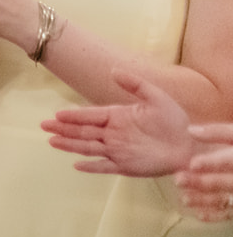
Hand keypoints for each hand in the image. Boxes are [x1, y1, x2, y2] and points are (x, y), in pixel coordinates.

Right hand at [42, 69, 193, 176]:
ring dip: (70, 145)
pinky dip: (91, 167)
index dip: (74, 115)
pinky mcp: (126, 166)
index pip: (91, 115)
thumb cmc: (175, 120)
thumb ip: (135, 84)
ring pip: (88, 147)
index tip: (57, 114)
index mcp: (118, 116)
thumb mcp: (156, 97)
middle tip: (44, 126)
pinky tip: (76, 165)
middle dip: (64, 129)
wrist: (192, 144)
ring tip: (51, 142)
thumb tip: (113, 70)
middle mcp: (113, 134)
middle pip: (84, 131)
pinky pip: (104, 166)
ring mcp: (118, 150)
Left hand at [178, 124, 232, 221]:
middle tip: (179, 179)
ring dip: (206, 200)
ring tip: (185, 198)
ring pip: (227, 199)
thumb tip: (190, 130)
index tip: (193, 164)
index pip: (230, 160)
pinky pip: (230, 213)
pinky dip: (216, 215)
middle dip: (204, 182)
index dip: (213, 163)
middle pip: (228, 182)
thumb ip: (218, 132)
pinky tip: (199, 214)